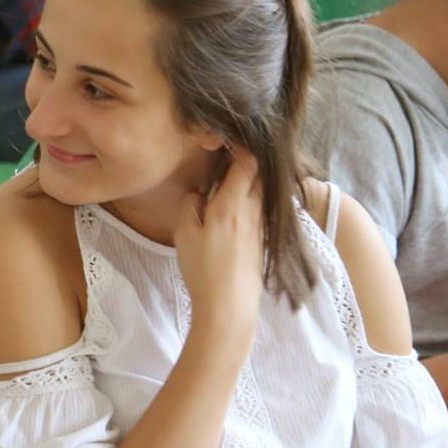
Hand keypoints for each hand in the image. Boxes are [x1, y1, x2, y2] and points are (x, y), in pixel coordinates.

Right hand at [174, 148, 264, 335]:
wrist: (230, 308)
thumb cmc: (204, 270)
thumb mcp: (184, 233)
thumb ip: (190, 205)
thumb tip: (198, 193)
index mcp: (232, 205)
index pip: (248, 164)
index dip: (241, 147)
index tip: (229, 139)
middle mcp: (253, 212)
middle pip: (260, 175)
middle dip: (249, 161)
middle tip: (231, 154)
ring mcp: (261, 227)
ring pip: (262, 193)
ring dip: (251, 181)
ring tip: (232, 178)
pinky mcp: (263, 242)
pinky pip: (261, 210)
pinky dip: (252, 201)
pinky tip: (236, 207)